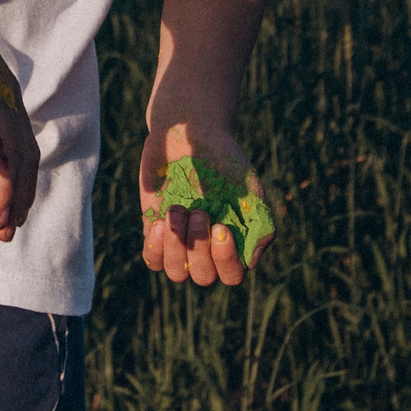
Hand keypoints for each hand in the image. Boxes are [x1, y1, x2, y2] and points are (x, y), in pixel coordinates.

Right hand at [0, 0, 39, 240]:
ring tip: (1, 219)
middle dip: (18, 197)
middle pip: (20, 154)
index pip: (21, 152)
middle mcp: (2, 92)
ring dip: (5, 184)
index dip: (19, 189)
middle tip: (7, 233)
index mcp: (2, 98)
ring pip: (4, 141)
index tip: (9, 223)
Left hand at [139, 122, 272, 285]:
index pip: (232, 274)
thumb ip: (258, 222)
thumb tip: (251, 261)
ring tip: (178, 210)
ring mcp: (180, 242)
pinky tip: (161, 222)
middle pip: (203, 276)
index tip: (220, 227)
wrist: (191, 134)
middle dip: (199, 247)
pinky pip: (152, 259)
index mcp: (233, 244)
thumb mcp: (248, 187)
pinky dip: (156, 247)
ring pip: (177, 272)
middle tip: (199, 211)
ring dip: (176, 246)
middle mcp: (206, 249)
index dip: (225, 259)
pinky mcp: (156, 231)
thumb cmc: (224, 161)